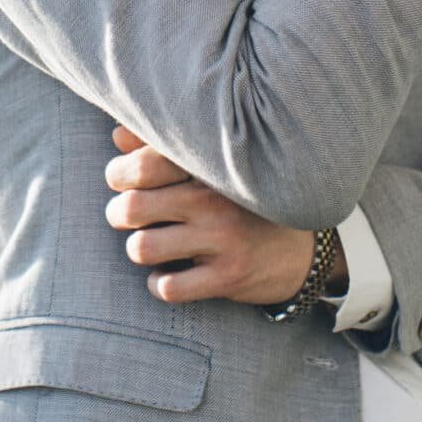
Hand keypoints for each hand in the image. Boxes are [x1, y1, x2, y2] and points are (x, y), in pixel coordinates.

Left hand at [104, 125, 336, 304]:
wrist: (304, 245)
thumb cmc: (242, 200)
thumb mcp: (210, 167)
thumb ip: (162, 147)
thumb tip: (117, 134)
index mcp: (209, 165)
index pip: (144, 164)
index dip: (119, 173)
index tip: (121, 179)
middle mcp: (214, 198)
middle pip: (132, 207)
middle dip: (118, 213)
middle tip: (125, 215)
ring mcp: (222, 239)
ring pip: (143, 248)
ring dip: (139, 248)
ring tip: (149, 244)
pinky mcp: (228, 277)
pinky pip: (168, 287)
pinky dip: (159, 283)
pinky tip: (168, 273)